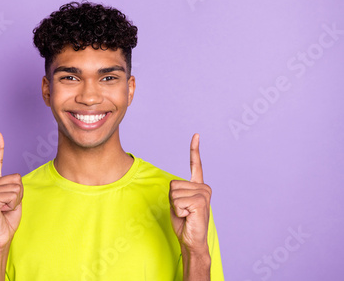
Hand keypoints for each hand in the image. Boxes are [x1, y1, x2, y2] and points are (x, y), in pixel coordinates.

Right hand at [0, 132, 22, 250]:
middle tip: (8, 206)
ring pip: (16, 187)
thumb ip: (14, 186)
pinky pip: (12, 195)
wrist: (0, 237)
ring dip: (16, 201)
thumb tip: (16, 181)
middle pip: (17, 178)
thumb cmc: (7, 219)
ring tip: (5, 210)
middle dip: (19, 194)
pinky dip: (13, 205)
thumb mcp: (14, 198)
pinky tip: (3, 211)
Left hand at [169, 133, 211, 254]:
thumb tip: (173, 186)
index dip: (195, 149)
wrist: (192, 240)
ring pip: (174, 193)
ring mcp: (204, 194)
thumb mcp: (177, 203)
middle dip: (172, 200)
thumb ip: (177, 191)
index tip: (196, 135)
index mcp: (198, 186)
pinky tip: (188, 217)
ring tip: (186, 215)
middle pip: (173, 184)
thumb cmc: (184, 223)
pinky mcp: (200, 202)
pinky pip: (177, 201)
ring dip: (175, 206)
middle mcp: (204, 187)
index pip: (196, 164)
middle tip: (183, 211)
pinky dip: (178, 211)